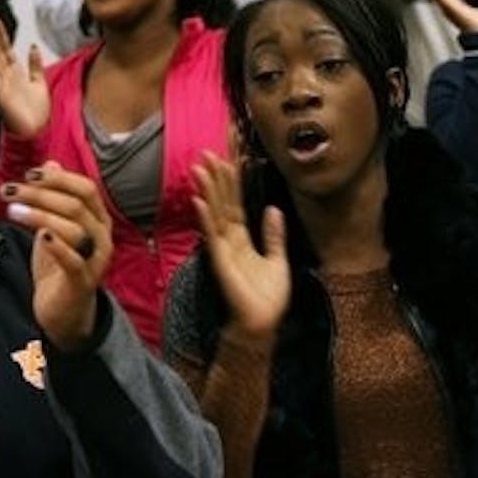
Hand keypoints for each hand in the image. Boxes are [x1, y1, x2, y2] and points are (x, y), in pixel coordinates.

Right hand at [0, 13, 50, 140]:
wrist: (35, 131)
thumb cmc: (37, 111)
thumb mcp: (40, 82)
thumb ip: (35, 64)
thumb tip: (33, 46)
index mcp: (16, 72)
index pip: (6, 48)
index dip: (1, 34)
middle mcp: (7, 75)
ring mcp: (2, 83)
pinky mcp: (0, 92)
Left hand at [0, 161, 113, 351]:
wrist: (64, 311)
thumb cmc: (59, 267)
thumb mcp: (54, 226)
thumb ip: (53, 197)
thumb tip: (50, 163)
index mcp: (98, 220)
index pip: (86, 189)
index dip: (58, 178)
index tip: (28, 174)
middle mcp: (103, 237)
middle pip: (77, 205)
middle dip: (40, 194)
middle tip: (10, 191)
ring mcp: (96, 260)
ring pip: (75, 229)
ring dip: (41, 216)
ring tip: (13, 212)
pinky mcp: (84, 282)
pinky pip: (74, 260)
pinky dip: (58, 246)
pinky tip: (40, 236)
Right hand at [192, 153, 289, 339]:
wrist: (263, 324)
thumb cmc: (268, 297)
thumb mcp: (278, 260)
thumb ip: (274, 235)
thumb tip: (273, 209)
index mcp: (244, 239)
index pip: (235, 204)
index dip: (232, 183)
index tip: (227, 159)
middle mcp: (230, 241)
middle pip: (221, 203)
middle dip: (215, 179)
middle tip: (207, 154)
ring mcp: (223, 250)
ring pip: (214, 214)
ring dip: (207, 190)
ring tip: (199, 168)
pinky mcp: (220, 261)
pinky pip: (211, 235)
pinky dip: (205, 218)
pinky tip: (199, 201)